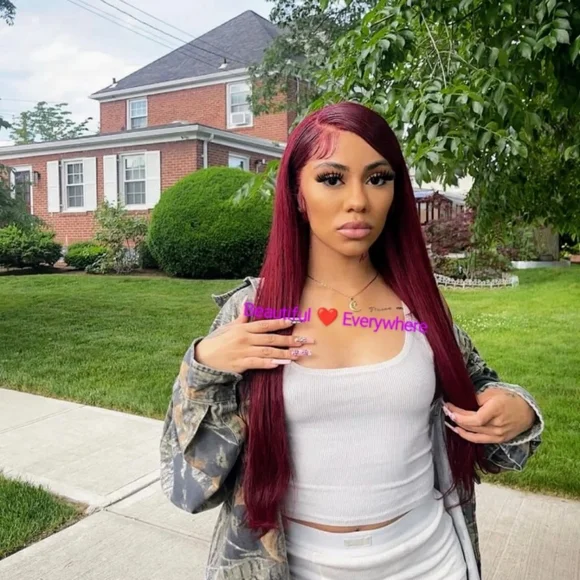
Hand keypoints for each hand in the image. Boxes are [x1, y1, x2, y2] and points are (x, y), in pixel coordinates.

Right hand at [195, 305, 313, 373]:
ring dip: (285, 353)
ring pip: (268, 351)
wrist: (203, 357)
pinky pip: (257, 363)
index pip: (265, 324)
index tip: (295, 321)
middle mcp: (245, 339)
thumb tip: (247, 302)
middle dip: (290, 340)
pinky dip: (269, 362)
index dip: (280, 322)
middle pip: (271, 339)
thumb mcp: (229, 326)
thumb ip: (242, 317)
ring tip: (299, 355)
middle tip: (306, 342)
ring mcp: (243, 351)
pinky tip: (280, 363)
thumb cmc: (218, 341)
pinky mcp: (241, 364)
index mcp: (244, 328)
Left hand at [443, 387, 535, 443]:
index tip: (448, 407)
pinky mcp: (498, 440)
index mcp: (496, 411)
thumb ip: (477, 397)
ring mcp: (498, 435)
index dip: (459, 415)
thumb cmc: (509, 399)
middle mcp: (497, 425)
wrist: (527, 412)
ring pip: (473, 433)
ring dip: (459, 426)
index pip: (474, 418)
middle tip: (446, 409)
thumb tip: (462, 401)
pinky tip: (458, 430)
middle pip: (471, 425)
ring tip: (449, 418)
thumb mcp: (493, 392)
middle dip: (456, 417)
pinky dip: (467, 435)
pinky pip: (479, 440)